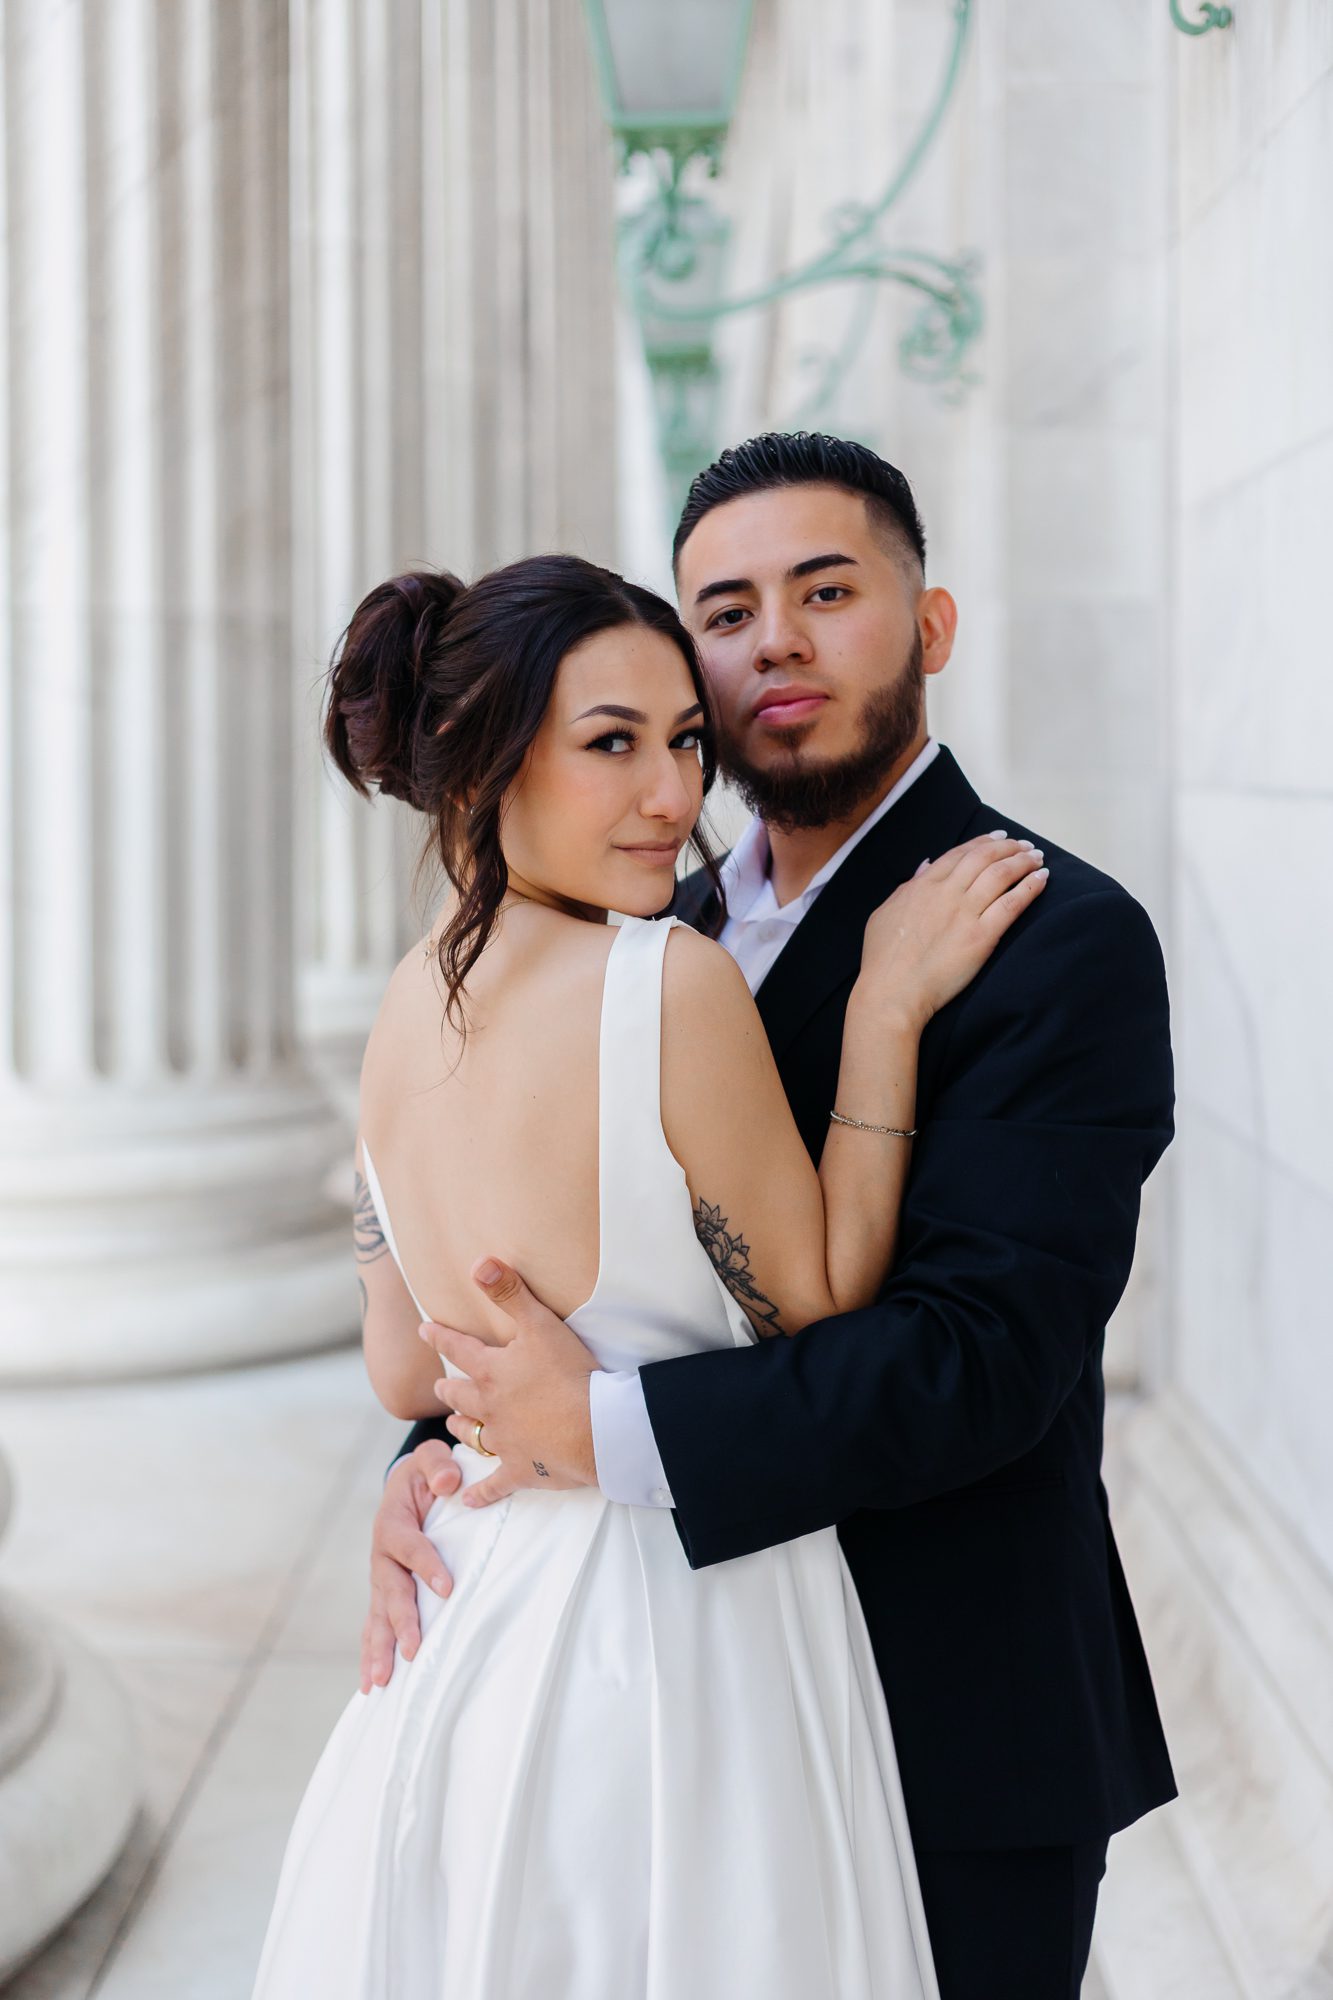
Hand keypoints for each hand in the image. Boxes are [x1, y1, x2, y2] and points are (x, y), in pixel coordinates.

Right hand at [359, 1440, 460, 1693]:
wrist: (406, 1486)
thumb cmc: (426, 1473)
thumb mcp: (432, 1458)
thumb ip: (438, 1465)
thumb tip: (448, 1482)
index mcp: (394, 1522)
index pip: (411, 1546)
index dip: (427, 1565)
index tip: (447, 1588)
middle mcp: (382, 1555)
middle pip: (390, 1591)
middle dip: (400, 1621)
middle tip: (412, 1649)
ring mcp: (380, 1578)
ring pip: (377, 1616)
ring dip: (378, 1648)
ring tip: (378, 1681)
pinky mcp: (384, 1593)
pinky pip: (375, 1625)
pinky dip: (371, 1653)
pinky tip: (370, 1684)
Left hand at [420, 1258, 600, 1507]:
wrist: (595, 1428)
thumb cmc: (569, 1373)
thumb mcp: (540, 1324)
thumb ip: (508, 1292)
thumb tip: (477, 1262)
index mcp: (492, 1371)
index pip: (458, 1349)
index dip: (440, 1337)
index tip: (424, 1330)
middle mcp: (489, 1407)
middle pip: (458, 1397)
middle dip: (447, 1389)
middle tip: (439, 1386)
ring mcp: (503, 1441)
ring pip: (471, 1435)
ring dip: (460, 1427)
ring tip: (452, 1423)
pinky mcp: (520, 1470)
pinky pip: (494, 1485)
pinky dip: (480, 1492)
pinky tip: (468, 1499)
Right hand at [859, 833, 1047, 1030]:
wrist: (892, 990)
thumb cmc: (882, 959)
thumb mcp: (885, 913)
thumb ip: (908, 887)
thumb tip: (925, 866)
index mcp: (923, 886)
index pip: (959, 854)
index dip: (983, 842)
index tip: (1000, 837)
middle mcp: (946, 892)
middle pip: (984, 858)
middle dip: (1008, 847)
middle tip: (1024, 845)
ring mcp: (965, 913)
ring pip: (1001, 875)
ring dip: (1023, 861)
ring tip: (1037, 857)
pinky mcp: (981, 937)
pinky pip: (1011, 905)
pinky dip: (1029, 887)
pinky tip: (1042, 878)